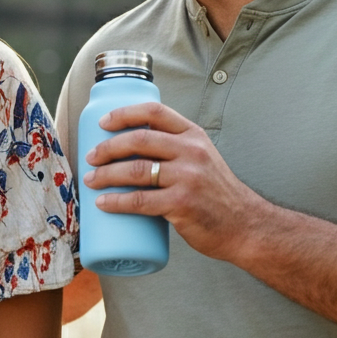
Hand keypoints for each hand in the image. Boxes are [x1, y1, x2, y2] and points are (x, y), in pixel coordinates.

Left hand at [82, 102, 269, 263]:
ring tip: (91, 180)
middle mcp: (191, 151)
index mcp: (193, 135)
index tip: (103, 122)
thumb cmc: (216, 192)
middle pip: (139, 140)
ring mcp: (187, 178)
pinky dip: (117, 202)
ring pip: (135, 170)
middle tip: (91, 156)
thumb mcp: (202, 157)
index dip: (124, 113)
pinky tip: (103, 203)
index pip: (154, 112)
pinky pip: (140, 201)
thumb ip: (174, 148)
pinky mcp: (182, 204)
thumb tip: (129, 147)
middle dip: (107, 147)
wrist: (245, 225)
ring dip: (106, 174)